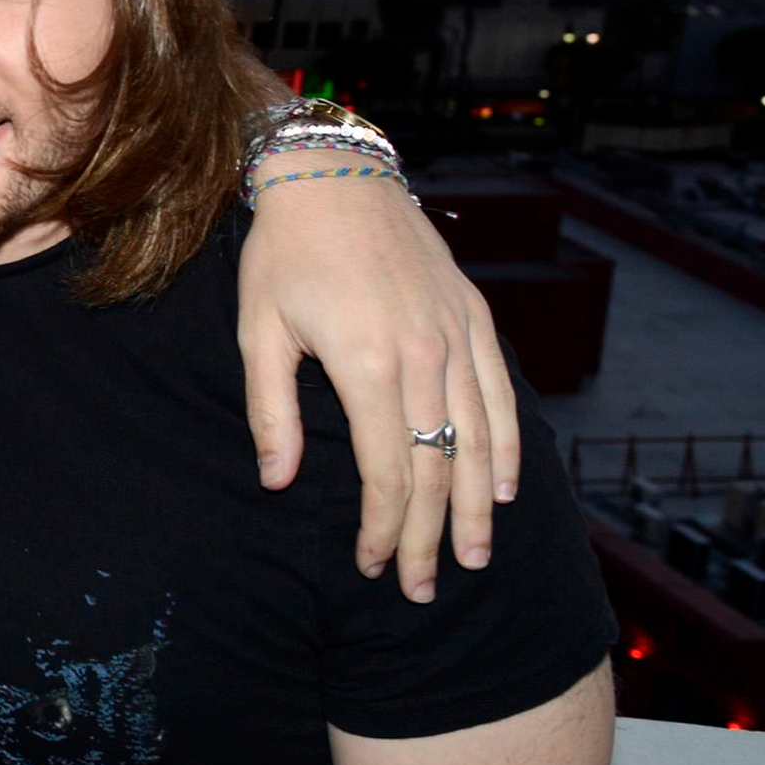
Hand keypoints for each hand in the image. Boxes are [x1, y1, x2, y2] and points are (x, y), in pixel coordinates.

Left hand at [237, 164, 520, 603]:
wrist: (336, 176)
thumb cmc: (284, 254)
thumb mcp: (258, 330)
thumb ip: (271, 411)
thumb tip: (277, 483)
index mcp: (367, 363)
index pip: (385, 471)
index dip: (381, 527)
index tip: (370, 565)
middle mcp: (424, 356)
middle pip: (435, 469)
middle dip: (428, 537)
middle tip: (422, 589)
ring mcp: (458, 337)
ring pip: (478, 442)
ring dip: (475, 509)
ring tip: (472, 559)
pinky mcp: (476, 320)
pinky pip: (500, 397)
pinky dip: (505, 449)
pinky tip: (500, 490)